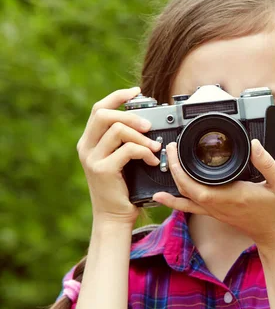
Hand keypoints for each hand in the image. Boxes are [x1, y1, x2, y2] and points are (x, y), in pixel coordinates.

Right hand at [76, 87, 161, 225]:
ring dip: (141, 136)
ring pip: (117, 130)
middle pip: (104, 114)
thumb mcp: (121, 159)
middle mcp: (86, 147)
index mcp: (89, 141)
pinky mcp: (102, 170)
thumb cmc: (123, 187)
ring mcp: (91, 159)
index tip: (137, 91)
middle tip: (149, 125)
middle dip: (130, 115)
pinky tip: (151, 160)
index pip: (98, 108)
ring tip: (155, 147)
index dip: (118, 96)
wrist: (114, 216)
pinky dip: (143, 152)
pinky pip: (126, 150)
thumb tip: (148, 120)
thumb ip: (126, 140)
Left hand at [152, 139, 274, 249]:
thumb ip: (268, 163)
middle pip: (185, 189)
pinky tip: (162, 197)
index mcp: (231, 196)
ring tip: (166, 163)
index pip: (195, 185)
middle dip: (173, 168)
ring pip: (185, 199)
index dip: (180, 168)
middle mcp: (219, 205)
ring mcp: (215, 211)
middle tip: (171, 148)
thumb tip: (254, 144)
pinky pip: (190, 208)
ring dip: (173, 181)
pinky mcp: (216, 213)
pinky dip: (175, 202)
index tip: (176, 148)